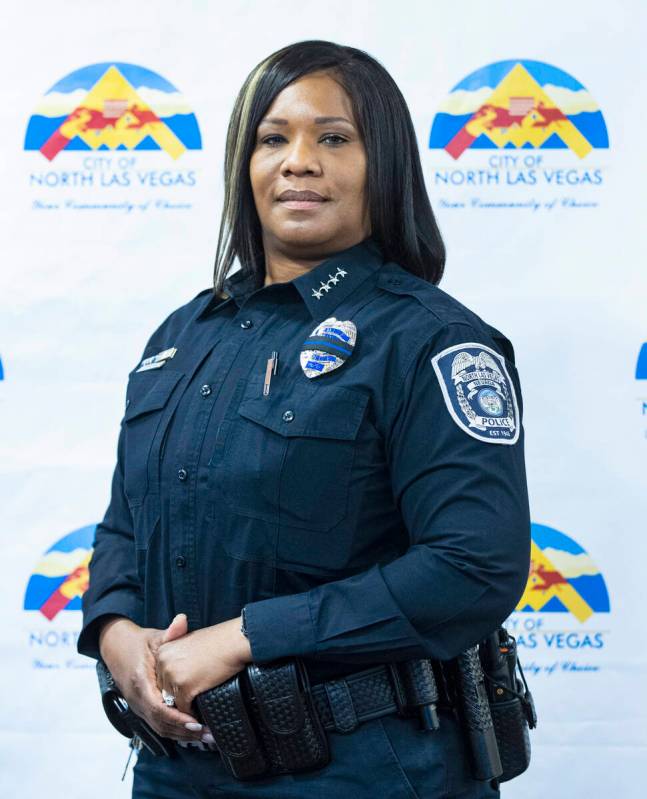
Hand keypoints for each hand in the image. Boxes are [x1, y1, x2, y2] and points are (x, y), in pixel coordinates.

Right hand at [98, 614, 204, 742]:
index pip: (159, 709)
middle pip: (161, 724)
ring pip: (160, 728)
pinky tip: (191, 732)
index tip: (197, 723)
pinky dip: (174, 731)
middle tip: (208, 734)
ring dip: (182, 735)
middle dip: (185, 732)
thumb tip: (182, 620)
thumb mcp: (155, 637)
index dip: (178, 719)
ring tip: (204, 736)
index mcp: (141, 683)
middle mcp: (138, 699)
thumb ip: (170, 633)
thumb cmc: (138, 643)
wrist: (116, 647)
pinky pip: (158, 724)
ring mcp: (138, 706)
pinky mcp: (142, 708)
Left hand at [155, 616, 252, 716]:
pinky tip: (201, 710)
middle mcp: (163, 663)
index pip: (162, 677)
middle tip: (193, 698)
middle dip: (179, 696)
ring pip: (174, 701)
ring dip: (185, 706)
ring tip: (196, 707)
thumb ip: (178, 657)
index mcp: (163, 651)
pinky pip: (184, 708)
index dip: (175, 684)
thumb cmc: (219, 640)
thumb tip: (177, 675)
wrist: (234, 641)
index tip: (186, 687)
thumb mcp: (191, 642)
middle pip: (165, 690)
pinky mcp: (185, 688)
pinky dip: (193, 712)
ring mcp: (173, 676)